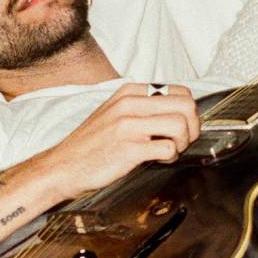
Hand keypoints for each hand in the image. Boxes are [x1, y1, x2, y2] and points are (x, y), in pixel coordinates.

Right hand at [34, 83, 199, 197]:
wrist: (64, 165)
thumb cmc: (92, 143)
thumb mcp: (115, 112)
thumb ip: (143, 107)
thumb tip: (179, 111)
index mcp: (129, 92)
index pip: (180, 91)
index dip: (189, 111)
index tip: (183, 126)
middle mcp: (130, 104)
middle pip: (186, 106)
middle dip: (192, 127)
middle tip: (182, 140)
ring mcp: (129, 125)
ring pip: (180, 125)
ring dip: (183, 142)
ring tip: (170, 150)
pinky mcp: (129, 148)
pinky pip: (168, 148)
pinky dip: (170, 157)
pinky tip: (159, 159)